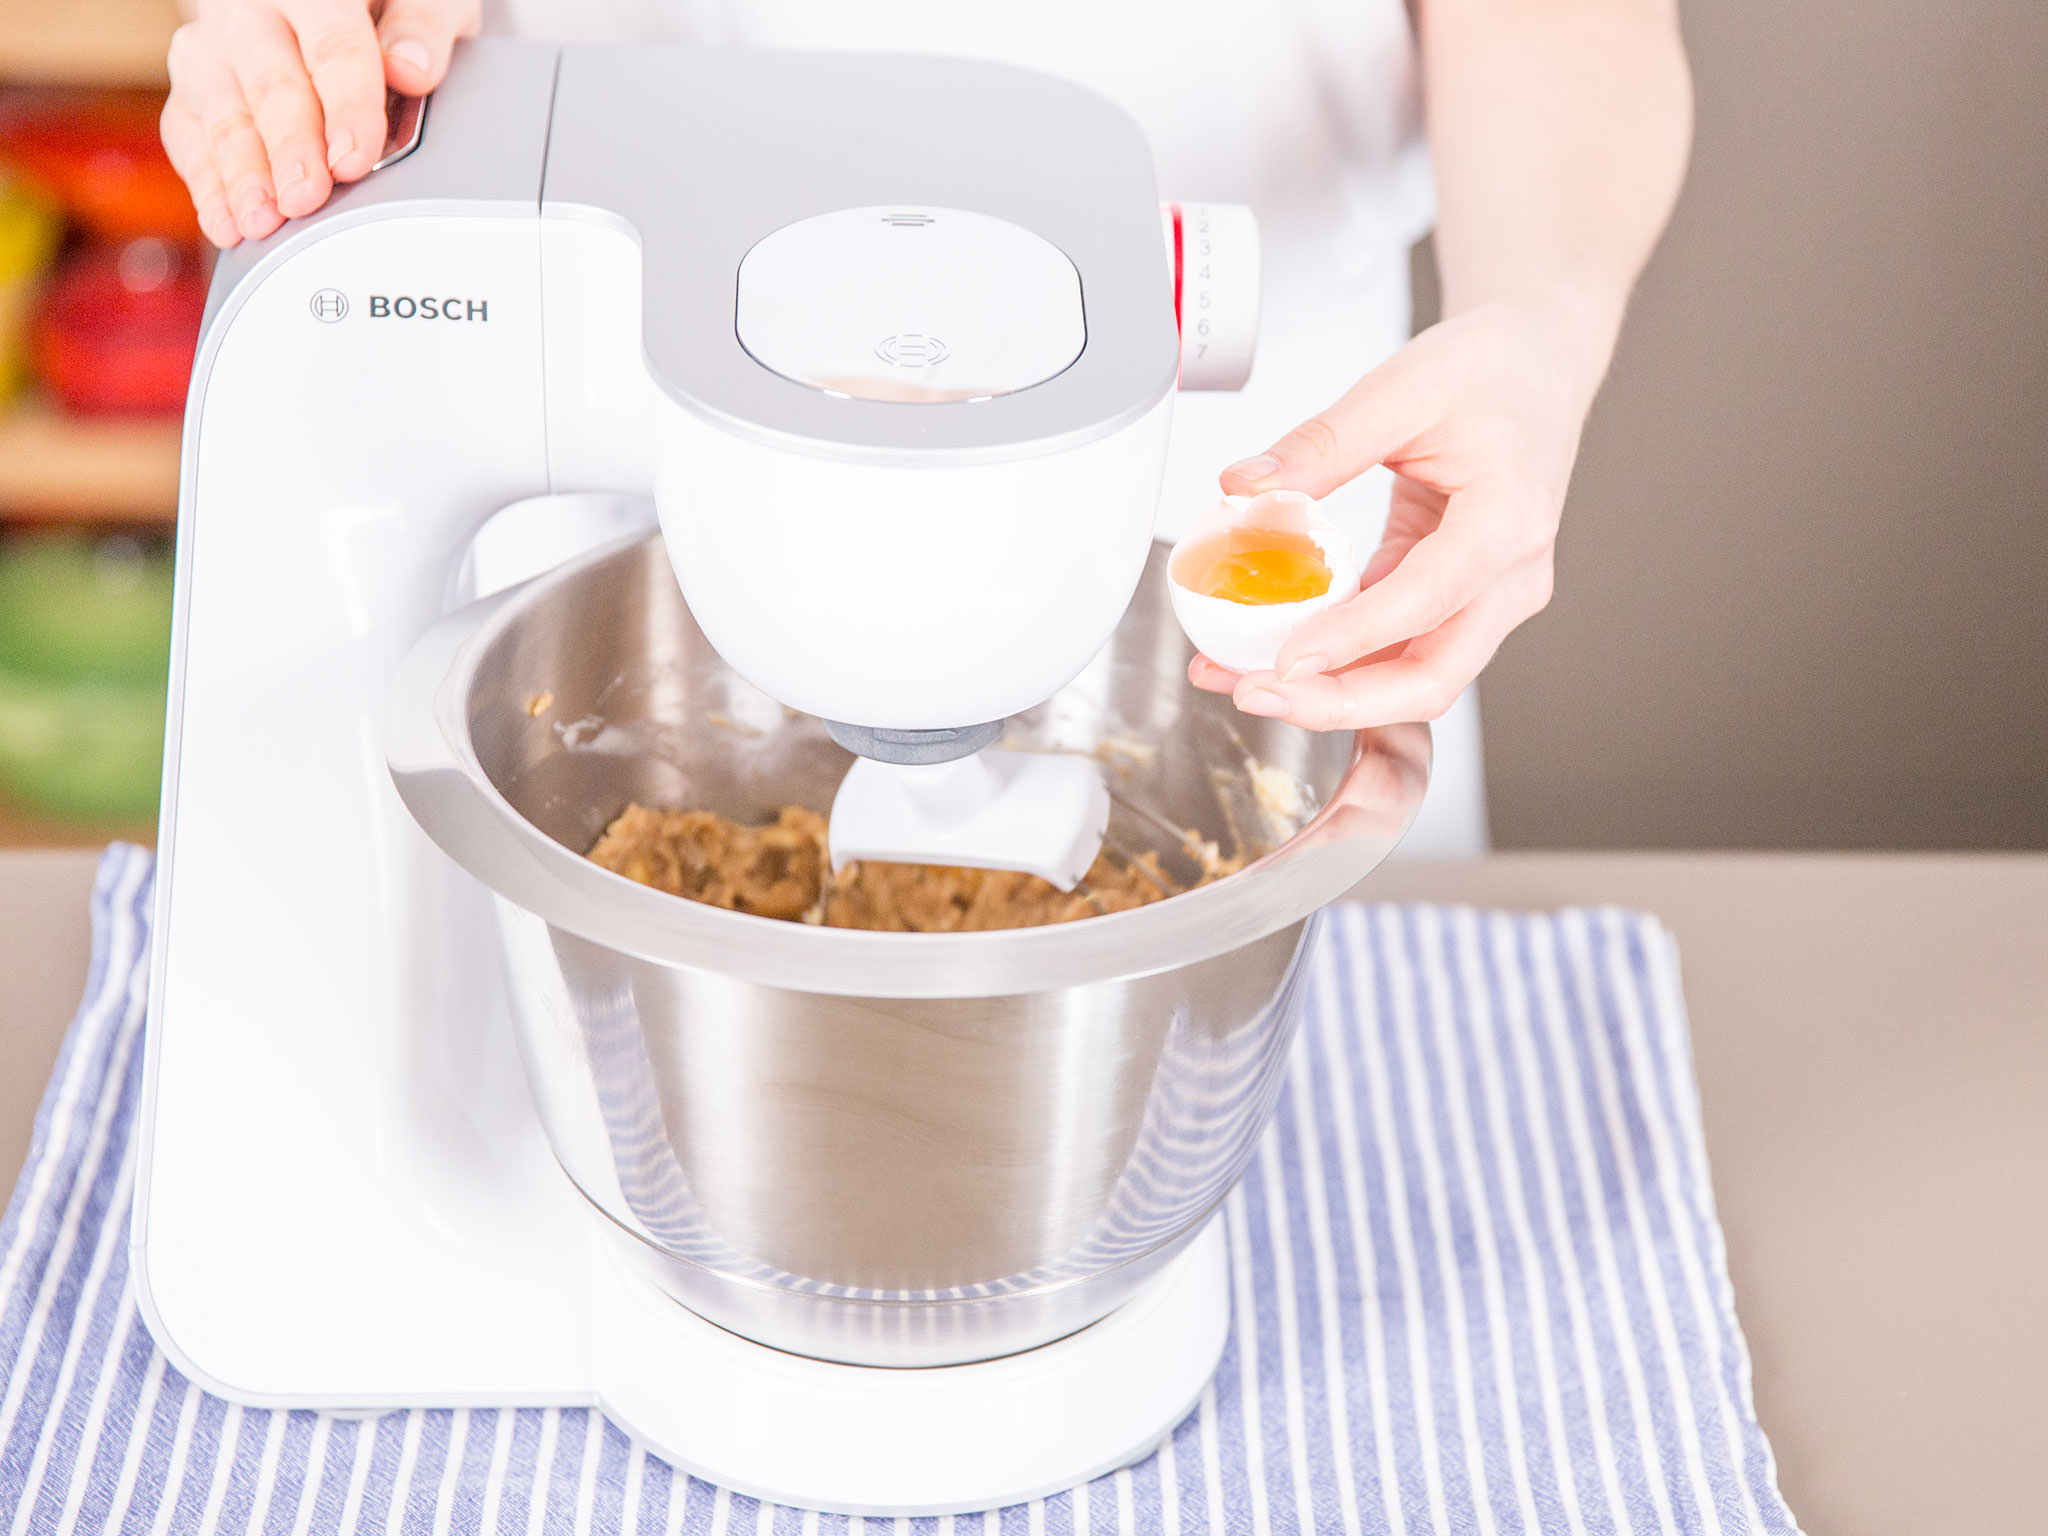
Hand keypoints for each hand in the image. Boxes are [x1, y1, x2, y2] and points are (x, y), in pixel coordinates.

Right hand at [159, 0, 479, 247]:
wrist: (327, 4)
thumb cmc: (384, 6)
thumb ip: (422, 26)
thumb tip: (412, 69)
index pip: (332, 46)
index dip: (346, 106)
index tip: (354, 159)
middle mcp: (250, 12)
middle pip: (271, 86)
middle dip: (288, 149)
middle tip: (305, 199)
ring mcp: (213, 49)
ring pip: (223, 115)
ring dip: (242, 176)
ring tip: (262, 223)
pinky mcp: (194, 88)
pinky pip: (190, 136)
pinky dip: (209, 185)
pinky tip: (228, 225)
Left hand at [1189, 293, 1614, 730]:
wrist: (1537, 365)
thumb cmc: (1490, 371)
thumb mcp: (1398, 389)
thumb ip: (1320, 444)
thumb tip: (1242, 485)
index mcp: (1509, 518)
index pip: (1429, 599)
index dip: (1354, 638)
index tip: (1287, 659)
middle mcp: (1511, 577)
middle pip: (1433, 676)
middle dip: (1341, 703)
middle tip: (1256, 692)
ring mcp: (1491, 599)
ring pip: (1416, 680)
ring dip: (1332, 695)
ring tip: (1243, 680)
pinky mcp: (1458, 602)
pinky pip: (1399, 651)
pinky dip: (1340, 663)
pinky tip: (1274, 656)